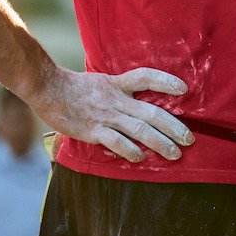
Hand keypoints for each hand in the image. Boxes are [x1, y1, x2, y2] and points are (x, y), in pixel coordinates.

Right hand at [27, 66, 193, 162]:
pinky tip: (141, 158)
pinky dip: (130, 150)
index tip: (184, 89)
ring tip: (175, 153)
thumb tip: (138, 102)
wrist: (46, 88)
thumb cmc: (74, 87)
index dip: (166, 81)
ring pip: (139, 129)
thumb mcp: (102, 81)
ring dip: (160, 142)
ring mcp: (105, 115)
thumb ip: (120, 90)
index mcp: (118, 83)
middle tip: (190, 139)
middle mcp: (116, 99)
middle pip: (152, 111)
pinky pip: (116, 142)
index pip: (147, 77)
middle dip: (174, 126)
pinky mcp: (92, 130)